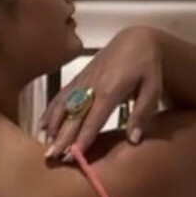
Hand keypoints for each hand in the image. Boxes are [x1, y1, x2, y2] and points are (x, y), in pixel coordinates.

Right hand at [38, 26, 163, 161]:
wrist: (136, 39)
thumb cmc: (147, 66)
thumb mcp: (152, 88)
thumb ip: (142, 113)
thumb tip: (133, 140)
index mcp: (110, 91)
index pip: (93, 120)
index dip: (82, 139)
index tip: (72, 156)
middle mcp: (92, 86)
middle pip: (73, 116)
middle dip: (62, 137)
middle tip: (51, 156)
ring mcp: (83, 81)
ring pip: (63, 105)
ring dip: (53, 125)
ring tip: (45, 143)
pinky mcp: (79, 77)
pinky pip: (62, 94)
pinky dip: (51, 109)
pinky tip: (42, 124)